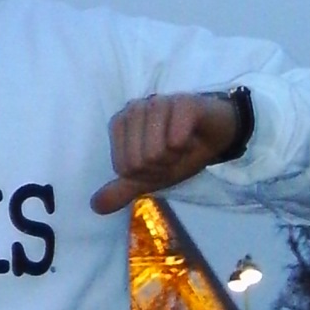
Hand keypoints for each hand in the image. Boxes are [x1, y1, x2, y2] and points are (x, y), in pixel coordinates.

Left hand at [90, 93, 241, 214]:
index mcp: (119, 124)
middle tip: (173, 153)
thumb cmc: (178, 152)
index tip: (160, 160)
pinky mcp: (182, 103)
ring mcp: (157, 102)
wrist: (214, 136)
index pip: (125, 168)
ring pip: (156, 151)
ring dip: (175, 157)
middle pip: (139, 161)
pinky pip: (176, 138)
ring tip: (182, 145)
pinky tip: (192, 136)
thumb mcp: (149, 177)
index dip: (147, 173)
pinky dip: (186, 146)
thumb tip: (95, 206)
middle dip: (162, 167)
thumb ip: (122, 190)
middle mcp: (133, 109)